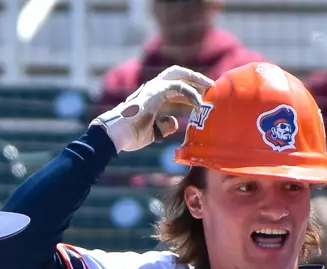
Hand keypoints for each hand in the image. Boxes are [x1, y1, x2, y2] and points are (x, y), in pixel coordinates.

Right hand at [97, 65, 211, 152]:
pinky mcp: (154, 93)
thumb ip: (165, 125)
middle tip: (211, 87)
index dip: (191, 89)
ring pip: (179, 75)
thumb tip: (174, 122)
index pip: (175, 85)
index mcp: (152, 95)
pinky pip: (177, 87)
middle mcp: (152, 88)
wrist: (115, 136)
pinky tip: (199, 104)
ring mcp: (152, 88)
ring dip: (197, 81)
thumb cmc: (129, 135)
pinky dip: (191, 94)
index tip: (204, 97)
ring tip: (210, 90)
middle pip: (178, 74)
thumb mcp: (153, 131)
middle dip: (195, 78)